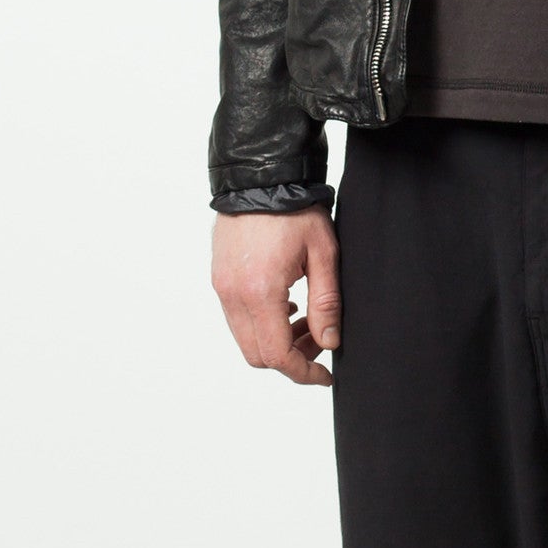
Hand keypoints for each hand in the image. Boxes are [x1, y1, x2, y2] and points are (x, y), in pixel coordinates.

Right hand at [211, 206, 340, 385]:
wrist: (261, 174)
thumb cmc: (295, 208)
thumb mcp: (323, 253)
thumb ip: (326, 303)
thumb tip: (329, 343)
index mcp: (260, 291)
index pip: (277, 355)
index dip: (303, 372)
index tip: (325, 374)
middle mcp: (233, 294)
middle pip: (257, 354)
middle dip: (291, 357)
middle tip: (319, 338)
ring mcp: (221, 286)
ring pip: (245, 338)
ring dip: (275, 340)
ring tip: (305, 317)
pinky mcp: (219, 277)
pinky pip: (236, 317)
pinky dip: (261, 322)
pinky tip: (286, 302)